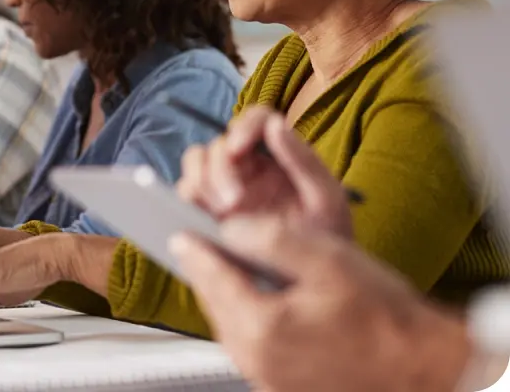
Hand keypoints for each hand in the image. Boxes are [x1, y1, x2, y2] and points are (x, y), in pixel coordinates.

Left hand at [172, 218, 473, 391]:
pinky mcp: (280, 386)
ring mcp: (267, 377)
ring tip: (227, 265)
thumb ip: (269, 237)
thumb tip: (229, 229)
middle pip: (212, 303)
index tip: (178, 229)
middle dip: (205, 270)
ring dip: (224, 294)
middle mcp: (257, 358)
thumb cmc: (386, 317)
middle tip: (198, 243)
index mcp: (262, 325)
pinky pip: (248, 345)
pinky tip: (259, 299)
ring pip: (227, 325)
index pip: (209, 276)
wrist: (426, 370)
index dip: (193, 246)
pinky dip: (245, 318)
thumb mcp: (327, 257)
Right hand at [176, 105, 352, 237]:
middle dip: (219, 168)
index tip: (239, 149)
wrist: (317, 285)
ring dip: (201, 182)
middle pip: (218, 145)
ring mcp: (223, 187)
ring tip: (222, 213)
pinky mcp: (207, 211)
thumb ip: (305, 161)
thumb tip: (276, 124)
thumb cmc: (327, 239)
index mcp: (276, 153)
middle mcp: (246, 165)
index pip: (255, 120)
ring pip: (195, 163)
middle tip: (233, 202)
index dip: (243, 127)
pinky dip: (187, 201)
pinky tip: (202, 220)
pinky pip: (185, 195)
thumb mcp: (327, 200)